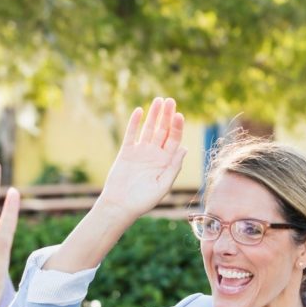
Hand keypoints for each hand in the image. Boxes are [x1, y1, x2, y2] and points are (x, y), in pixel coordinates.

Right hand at [96, 97, 186, 219]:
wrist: (120, 205)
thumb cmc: (143, 201)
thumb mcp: (163, 186)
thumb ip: (173, 167)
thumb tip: (184, 149)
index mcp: (166, 162)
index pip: (174, 140)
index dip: (177, 127)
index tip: (179, 115)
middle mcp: (155, 154)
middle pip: (163, 131)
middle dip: (167, 116)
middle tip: (170, 100)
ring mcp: (140, 152)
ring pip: (148, 129)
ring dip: (153, 115)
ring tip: (158, 100)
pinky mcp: (126, 151)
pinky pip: (131, 134)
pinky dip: (134, 123)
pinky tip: (139, 111)